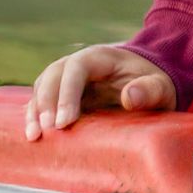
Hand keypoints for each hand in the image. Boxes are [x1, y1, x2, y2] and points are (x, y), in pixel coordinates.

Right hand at [25, 44, 174, 139]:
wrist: (149, 85)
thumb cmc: (154, 84)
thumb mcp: (160, 87)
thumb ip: (149, 90)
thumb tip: (129, 97)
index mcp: (101, 57)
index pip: (76, 68)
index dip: (67, 93)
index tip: (66, 122)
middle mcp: (79, 63)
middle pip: (53, 75)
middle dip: (47, 102)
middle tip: (49, 130)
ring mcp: (68, 78)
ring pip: (43, 86)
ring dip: (35, 110)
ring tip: (35, 136)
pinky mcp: (62, 95)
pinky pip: (42, 100)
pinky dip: (34, 115)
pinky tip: (32, 134)